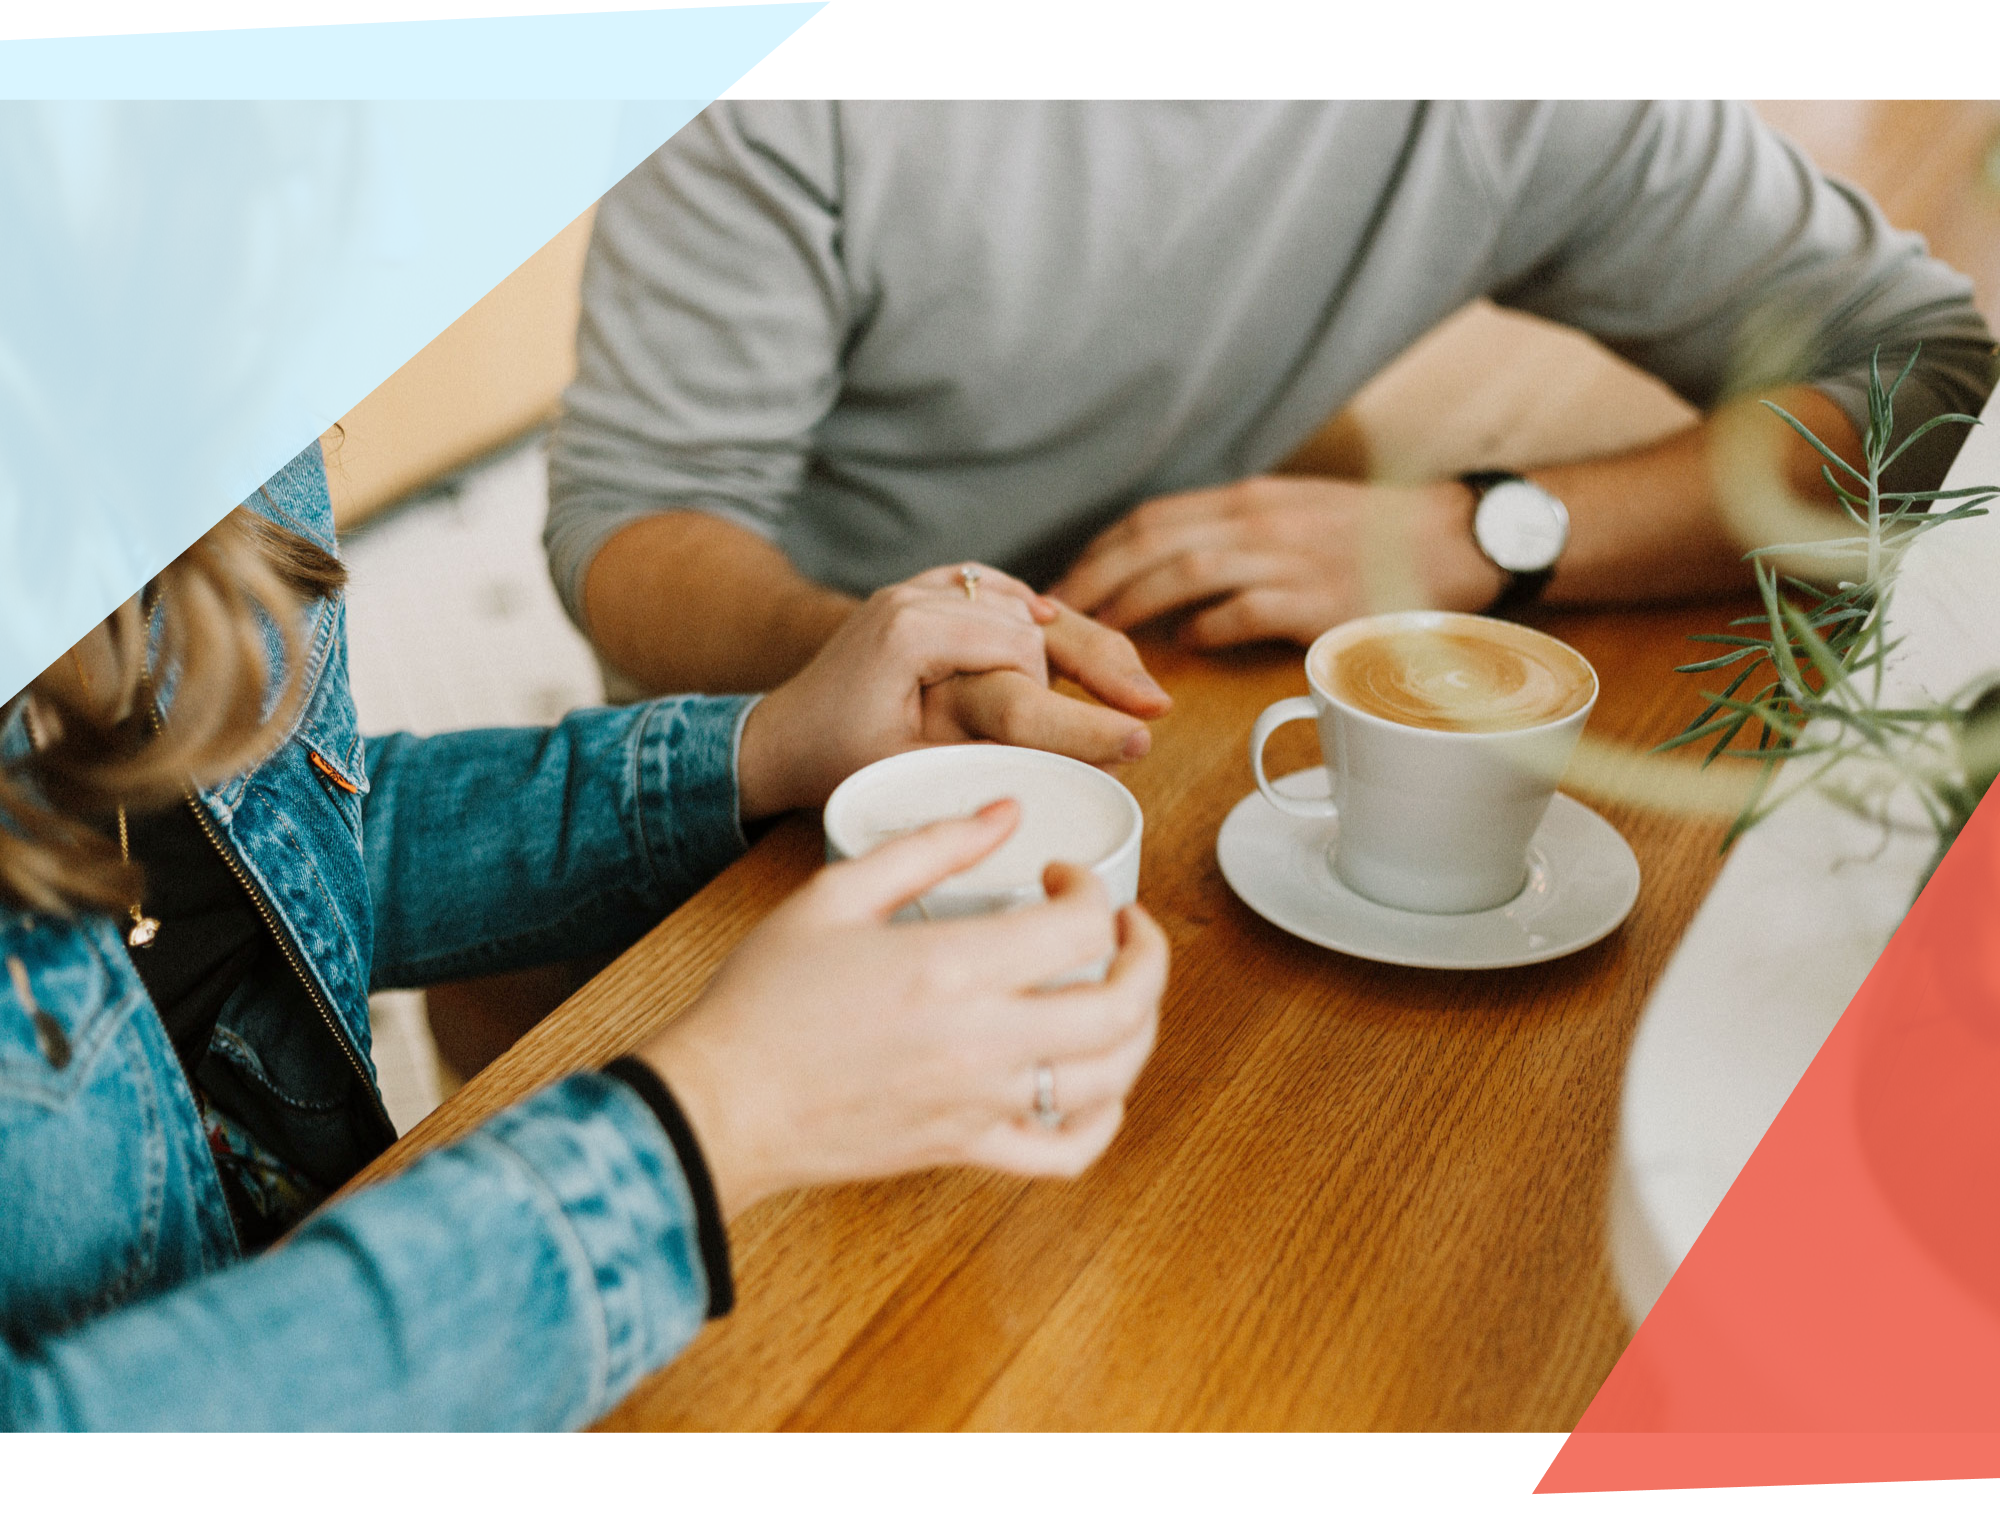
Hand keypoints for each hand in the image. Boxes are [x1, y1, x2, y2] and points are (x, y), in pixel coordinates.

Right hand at [637, 802, 1169, 1218]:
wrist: (721, 1102)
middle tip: (1126, 927)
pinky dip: (1104, 1120)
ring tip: (1122, 993)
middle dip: (1147, 954)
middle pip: (1125, 1005)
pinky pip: (1067, 1152)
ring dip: (1141, 1028)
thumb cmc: (765, 999)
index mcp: (953, 967)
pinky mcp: (967, 1150)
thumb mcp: (836, 893)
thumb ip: (930, 846)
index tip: (1061, 876)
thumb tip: (1004, 812)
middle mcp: (983, 1041)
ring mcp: (981, 1104)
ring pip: (1113, 1078)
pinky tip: (1095, 1084)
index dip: (1092, 887)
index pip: (1082, 925)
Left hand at [737, 565, 1170, 818]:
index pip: (1020, 651)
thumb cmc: (835, 760)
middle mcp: (917, 594)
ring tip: (1133, 684)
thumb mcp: (910, 767)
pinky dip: (1034, 612)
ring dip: (1075, 639)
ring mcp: (919, 588)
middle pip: (1032, 618)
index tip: (1131, 734)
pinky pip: (995, 592)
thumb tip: (1068, 764)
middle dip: (1098, 662)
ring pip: (1021, 602)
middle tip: (1154, 706)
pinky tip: (1071, 632)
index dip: (1074, 699)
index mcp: (912, 629)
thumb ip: (983, 752)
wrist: (779, 734)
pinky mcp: (924, 594)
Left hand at [1050, 476, 1501, 648]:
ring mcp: (1289, 556)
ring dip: (1133, 605)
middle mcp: (1259, 520)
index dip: (1098, 553)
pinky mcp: (1319, 598)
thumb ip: (1236, 537)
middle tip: (1054, 620)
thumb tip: (1174, 577)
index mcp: (1249, 501)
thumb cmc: (1376, 538)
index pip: (1151, 518)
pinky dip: (1206, 628)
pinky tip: (1183, 649)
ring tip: (1099, 639)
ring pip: (1185, 571)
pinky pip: (1244, 610)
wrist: (1461, 538)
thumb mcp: (1296, 516)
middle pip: (1151, 541)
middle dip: (1094, 580)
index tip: (1062, 586)